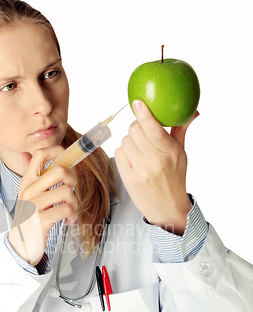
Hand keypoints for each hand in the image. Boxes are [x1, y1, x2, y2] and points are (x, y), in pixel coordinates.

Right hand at [8, 145, 77, 265]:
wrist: (19, 246)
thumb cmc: (28, 218)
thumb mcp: (26, 194)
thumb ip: (28, 174)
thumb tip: (26, 154)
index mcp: (27, 181)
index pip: (40, 154)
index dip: (57, 150)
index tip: (66, 158)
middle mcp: (29, 190)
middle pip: (60, 170)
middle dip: (72, 180)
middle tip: (70, 191)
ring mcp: (35, 204)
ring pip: (67, 192)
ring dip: (74, 203)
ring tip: (69, 210)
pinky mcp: (42, 219)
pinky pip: (67, 209)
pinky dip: (72, 216)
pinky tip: (68, 220)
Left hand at [115, 100, 198, 235]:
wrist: (167, 208)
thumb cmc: (174, 178)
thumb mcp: (181, 154)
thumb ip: (181, 131)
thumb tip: (192, 112)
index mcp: (171, 152)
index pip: (154, 129)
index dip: (144, 114)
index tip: (138, 103)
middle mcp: (156, 161)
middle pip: (134, 130)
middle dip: (136, 128)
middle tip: (142, 134)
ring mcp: (141, 171)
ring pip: (125, 141)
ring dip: (130, 142)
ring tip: (139, 151)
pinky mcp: (129, 178)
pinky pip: (119, 153)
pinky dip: (124, 153)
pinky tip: (132, 159)